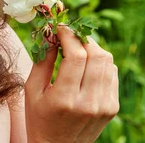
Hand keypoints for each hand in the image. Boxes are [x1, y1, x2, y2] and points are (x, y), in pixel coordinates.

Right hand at [24, 25, 118, 142]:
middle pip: (97, 55)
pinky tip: (86, 64)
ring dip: (92, 48)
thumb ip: (41, 60)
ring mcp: (104, 106)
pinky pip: (112, 73)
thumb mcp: (31, 89)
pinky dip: (100, 62)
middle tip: (68, 35)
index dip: (69, 35)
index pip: (77, 56)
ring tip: (76, 48)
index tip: (59, 27)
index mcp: (64, 99)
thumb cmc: (39, 117)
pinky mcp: (113, 107)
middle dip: (81, 38)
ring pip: (107, 61)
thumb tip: (50, 34)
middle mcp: (89, 103)